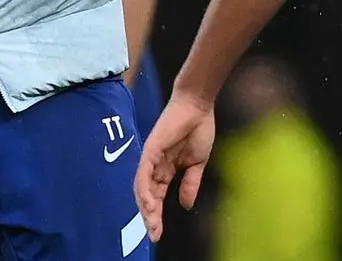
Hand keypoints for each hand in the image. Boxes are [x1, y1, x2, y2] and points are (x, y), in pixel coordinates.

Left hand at [134, 92, 215, 242]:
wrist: (198, 106)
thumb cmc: (199, 129)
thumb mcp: (197, 163)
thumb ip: (190, 183)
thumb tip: (186, 204)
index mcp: (167, 169)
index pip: (158, 196)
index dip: (157, 215)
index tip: (158, 234)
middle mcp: (155, 166)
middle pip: (147, 196)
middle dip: (150, 217)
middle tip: (153, 235)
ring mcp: (151, 158)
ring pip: (142, 188)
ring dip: (146, 207)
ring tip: (151, 224)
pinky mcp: (150, 150)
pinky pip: (143, 174)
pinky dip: (144, 190)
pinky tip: (149, 204)